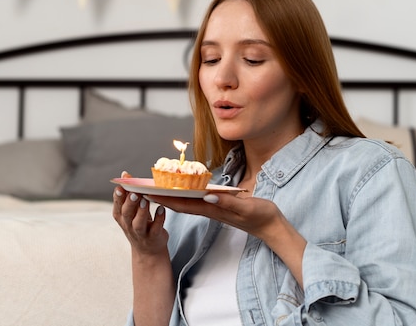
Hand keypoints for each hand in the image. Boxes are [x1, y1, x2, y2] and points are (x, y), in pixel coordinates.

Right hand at [112, 172, 168, 256]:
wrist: (149, 251)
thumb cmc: (140, 225)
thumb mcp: (132, 210)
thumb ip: (129, 194)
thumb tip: (125, 174)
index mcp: (122, 217)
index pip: (117, 205)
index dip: (118, 196)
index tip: (120, 186)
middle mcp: (129, 225)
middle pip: (126, 214)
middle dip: (129, 203)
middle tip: (134, 193)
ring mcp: (141, 233)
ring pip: (138, 223)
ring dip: (141, 212)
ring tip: (145, 200)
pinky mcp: (153, 237)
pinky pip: (156, 228)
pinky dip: (159, 219)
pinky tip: (162, 209)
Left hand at [150, 192, 306, 285]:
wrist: (272, 227)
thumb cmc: (262, 216)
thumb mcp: (246, 207)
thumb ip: (228, 202)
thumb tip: (207, 196)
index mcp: (213, 209)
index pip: (182, 203)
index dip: (163, 198)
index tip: (147, 192)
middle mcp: (210, 210)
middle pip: (180, 203)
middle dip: (161, 197)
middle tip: (143, 188)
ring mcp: (214, 210)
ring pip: (186, 203)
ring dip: (170, 196)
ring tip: (154, 188)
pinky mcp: (220, 208)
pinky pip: (196, 202)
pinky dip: (184, 196)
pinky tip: (179, 192)